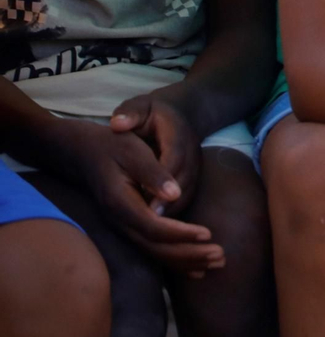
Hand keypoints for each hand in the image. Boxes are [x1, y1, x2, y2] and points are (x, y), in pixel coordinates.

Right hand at [58, 120, 222, 275]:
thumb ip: (153, 174)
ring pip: (155, 253)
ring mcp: (123, 226)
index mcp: (121, 204)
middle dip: (189, 254)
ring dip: (187, 261)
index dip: (180, 233)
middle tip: (221, 256)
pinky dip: (176, 261)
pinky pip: (153, 249)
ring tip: (218, 263)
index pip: (153, 227)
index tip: (208, 234)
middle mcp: (120, 221)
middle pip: (155, 247)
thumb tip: (175, 194)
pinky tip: (197, 268)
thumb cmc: (113, 146)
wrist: (84, 152)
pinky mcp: (130, 226)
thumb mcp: (133, 153)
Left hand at [109, 94, 200, 216]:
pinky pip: (185, 198)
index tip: (147, 202)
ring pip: (187, 194)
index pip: (172, 161)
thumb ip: (130, 114)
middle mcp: (191, 153)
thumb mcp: (140, 107)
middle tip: (147, 223)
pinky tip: (156, 226)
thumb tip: (117, 124)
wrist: (179, 113)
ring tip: (150, 230)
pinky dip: (173, 213)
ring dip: (171, 212)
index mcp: (178, 135)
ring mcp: (195, 166)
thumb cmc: (152, 112)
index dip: (161, 182)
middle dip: (167, 205)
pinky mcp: (193, 177)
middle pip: (183, 183)